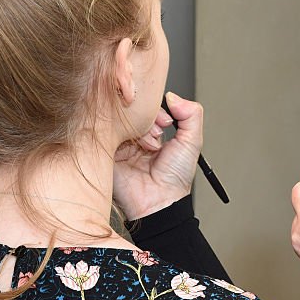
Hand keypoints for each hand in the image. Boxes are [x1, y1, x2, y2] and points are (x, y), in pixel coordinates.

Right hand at [113, 92, 203, 219]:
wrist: (160, 202)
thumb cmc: (175, 178)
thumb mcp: (192, 142)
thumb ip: (192, 115)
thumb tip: (174, 96)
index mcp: (151, 135)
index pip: (148, 109)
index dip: (158, 110)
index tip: (168, 121)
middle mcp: (133, 137)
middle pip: (134, 111)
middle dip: (149, 119)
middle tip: (158, 134)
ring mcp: (119, 143)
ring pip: (123, 120)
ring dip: (139, 130)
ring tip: (148, 146)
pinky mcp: (106, 151)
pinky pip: (108, 132)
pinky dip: (123, 135)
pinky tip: (134, 147)